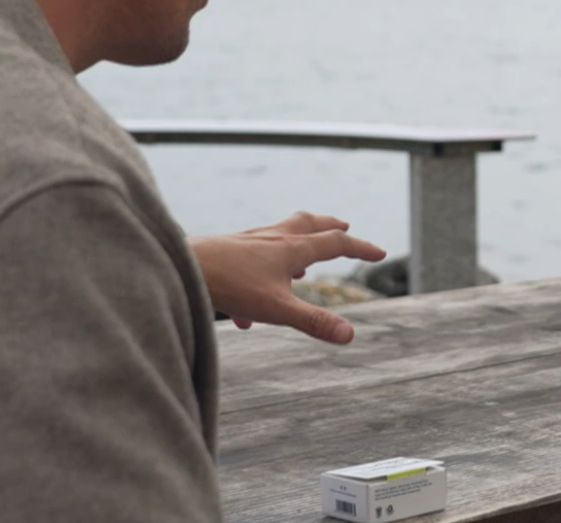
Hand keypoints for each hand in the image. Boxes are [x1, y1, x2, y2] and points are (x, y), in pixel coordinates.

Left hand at [188, 213, 386, 343]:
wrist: (182, 267)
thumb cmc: (229, 284)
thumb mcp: (277, 309)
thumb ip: (313, 322)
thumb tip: (350, 335)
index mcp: (292, 249)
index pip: (336, 244)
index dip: (360, 248)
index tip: (378, 253)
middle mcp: (273, 238)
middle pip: (309, 225)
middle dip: (329, 227)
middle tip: (344, 226)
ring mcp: (249, 241)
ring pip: (280, 234)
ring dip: (298, 242)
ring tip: (303, 261)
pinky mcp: (228, 249)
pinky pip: (253, 256)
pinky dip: (262, 272)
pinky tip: (248, 311)